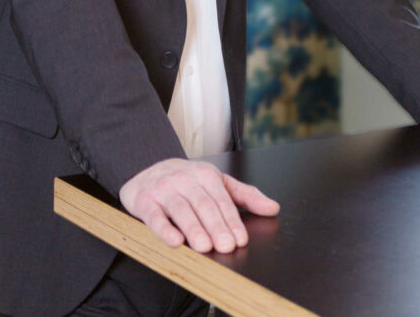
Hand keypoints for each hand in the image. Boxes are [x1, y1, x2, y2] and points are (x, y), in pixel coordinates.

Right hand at [119, 158, 278, 252]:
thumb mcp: (218, 183)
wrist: (147, 171)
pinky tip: (174, 241)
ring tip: (205, 247)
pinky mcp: (145, 202)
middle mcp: (185, 179)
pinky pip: (155, 216)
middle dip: (216, 227)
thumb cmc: (187, 182)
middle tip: (226, 246)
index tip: (240, 240)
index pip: (222, 200)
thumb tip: (273, 208)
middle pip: (203, 205)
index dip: (232, 221)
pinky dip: (164, 229)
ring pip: (181, 210)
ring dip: (193, 229)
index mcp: (206, 175)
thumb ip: (245, 196)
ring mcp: (164, 190)